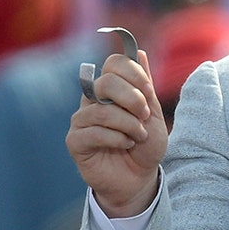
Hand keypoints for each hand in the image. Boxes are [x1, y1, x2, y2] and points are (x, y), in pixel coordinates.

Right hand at [66, 51, 166, 217]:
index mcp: (111, 88)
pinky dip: (117, 139)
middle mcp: (92, 99)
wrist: (139, 177)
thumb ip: (145, 86)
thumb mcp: (153, 113)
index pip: (114, 63)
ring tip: (138, 136)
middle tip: (145, 115)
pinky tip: (126, 145)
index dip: (134, 73)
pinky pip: (94, 132)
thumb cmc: (145, 144)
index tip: (149, 92)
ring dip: (128, 124)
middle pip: (105, 82)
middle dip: (132, 99)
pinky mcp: (75, 141)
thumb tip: (140, 52)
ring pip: (102, 111)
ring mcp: (81, 119)